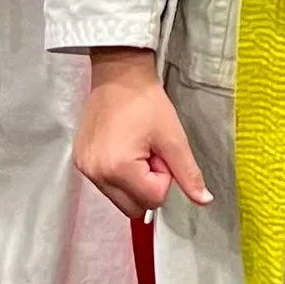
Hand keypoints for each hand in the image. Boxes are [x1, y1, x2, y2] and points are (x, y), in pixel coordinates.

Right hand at [75, 48, 210, 219]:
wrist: (119, 76)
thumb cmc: (146, 102)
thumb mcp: (174, 138)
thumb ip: (188, 173)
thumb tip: (204, 200)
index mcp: (119, 169)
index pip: (153, 199)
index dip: (164, 177)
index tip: (159, 152)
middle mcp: (96, 174)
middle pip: (133, 207)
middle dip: (148, 184)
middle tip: (149, 152)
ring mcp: (85, 169)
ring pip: (119, 199)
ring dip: (133, 180)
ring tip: (136, 148)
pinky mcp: (80, 162)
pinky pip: (106, 185)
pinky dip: (119, 174)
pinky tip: (122, 147)